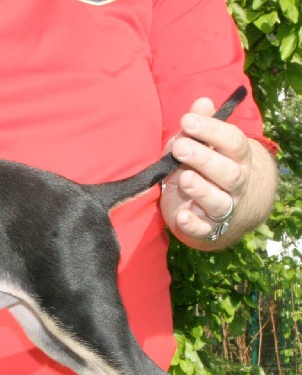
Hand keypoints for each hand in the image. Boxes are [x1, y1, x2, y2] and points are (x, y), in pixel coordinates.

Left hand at [159, 96, 275, 249]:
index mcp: (236, 159)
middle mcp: (235, 184)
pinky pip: (203, 229)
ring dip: (201, 190)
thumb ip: (201, 127)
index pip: (233, 142)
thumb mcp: (202, 147)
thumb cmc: (207, 170)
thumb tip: (202, 102)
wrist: (220, 212)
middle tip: (180, 147)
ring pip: (218, 201)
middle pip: (227, 172)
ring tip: (185, 178)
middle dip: (204, 159)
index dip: (212, 131)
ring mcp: (223, 208)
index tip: (188, 121)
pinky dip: (193, 225)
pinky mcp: (207, 229)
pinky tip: (181, 216)